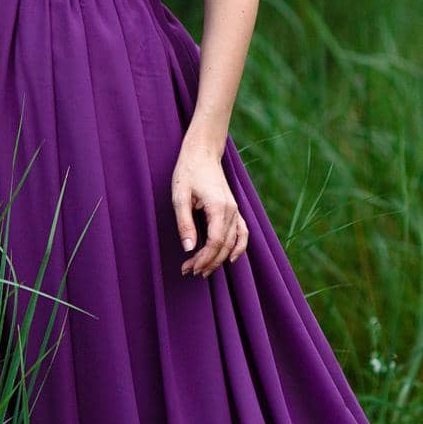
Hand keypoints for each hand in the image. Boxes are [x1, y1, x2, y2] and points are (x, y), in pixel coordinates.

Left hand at [171, 144, 248, 279]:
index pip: (215, 242)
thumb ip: (184, 223)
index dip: (203, 258)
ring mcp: (235, 210)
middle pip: (225, 246)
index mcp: (218, 207)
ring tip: (204, 270)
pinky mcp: (234, 208)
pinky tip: (231, 258)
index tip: (189, 267)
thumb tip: (189, 248)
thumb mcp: (179, 196)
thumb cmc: (188, 171)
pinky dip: (240, 247)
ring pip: (234, 242)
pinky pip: (243, 232)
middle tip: (190, 272)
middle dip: (208, 263)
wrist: (202, 152)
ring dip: (220, 259)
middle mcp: (231, 210)